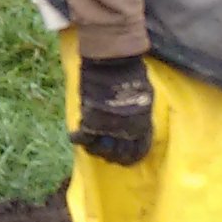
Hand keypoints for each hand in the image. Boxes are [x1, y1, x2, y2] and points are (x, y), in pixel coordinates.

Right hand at [70, 52, 154, 166]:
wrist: (113, 65)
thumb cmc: (132, 74)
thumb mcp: (145, 96)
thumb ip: (142, 112)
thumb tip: (141, 119)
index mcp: (142, 126)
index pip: (140, 150)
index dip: (133, 155)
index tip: (128, 155)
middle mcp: (125, 132)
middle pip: (120, 155)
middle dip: (114, 155)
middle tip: (109, 152)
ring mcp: (107, 128)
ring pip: (101, 150)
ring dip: (97, 150)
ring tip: (93, 147)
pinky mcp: (90, 121)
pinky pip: (82, 138)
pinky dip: (77, 139)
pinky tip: (75, 137)